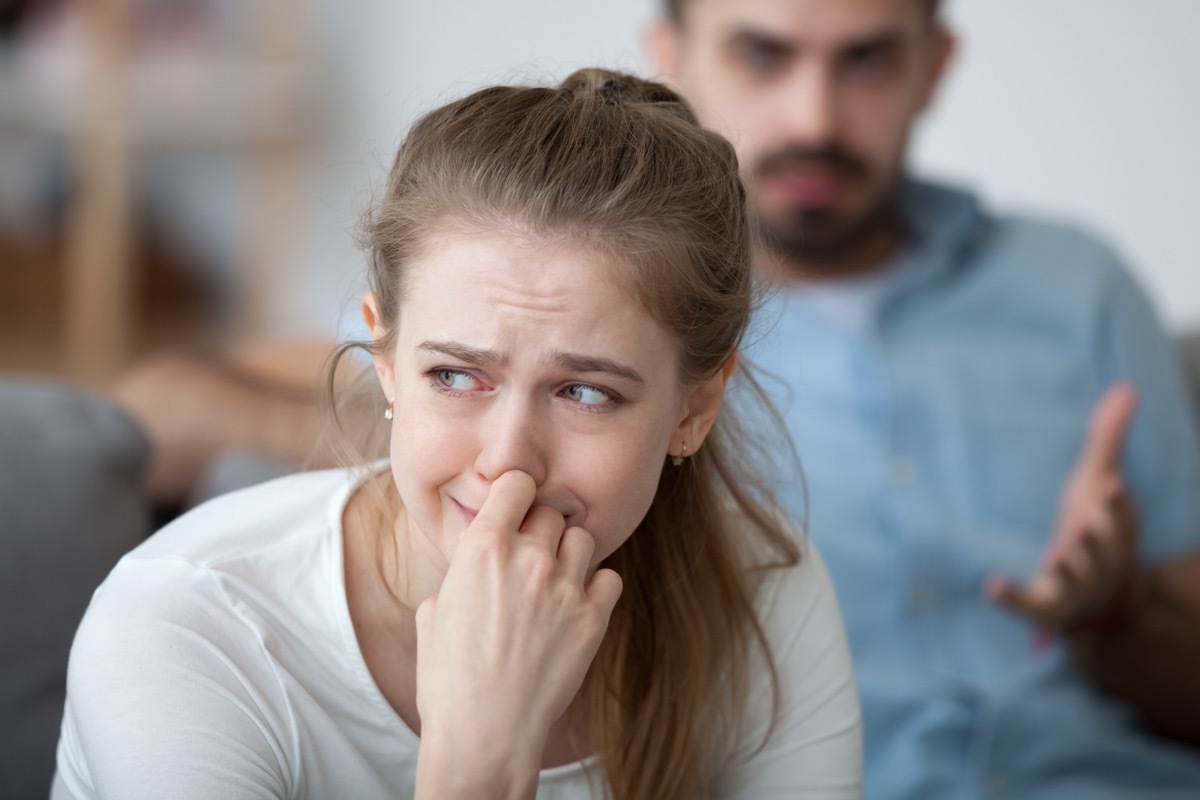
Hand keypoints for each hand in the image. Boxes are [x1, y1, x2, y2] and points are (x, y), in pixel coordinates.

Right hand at [413, 470, 622, 795]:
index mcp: (483, 548)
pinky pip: (610, 579)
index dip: (516, 490)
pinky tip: (578, 605)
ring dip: (569, 553)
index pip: (516, 482)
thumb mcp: (432, 614)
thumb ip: (459, 576)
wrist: (485, 733)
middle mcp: (528, 559)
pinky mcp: (593, 620)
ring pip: (583, 540)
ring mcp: (565, 588)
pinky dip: (597, 587)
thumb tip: (471, 570)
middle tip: (530, 554)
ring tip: (554, 579)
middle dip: (541, 528)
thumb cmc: (448, 679)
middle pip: (551, 512)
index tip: (515, 504)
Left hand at [986, 383, 1139, 631]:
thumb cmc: (1094, 528)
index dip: (1118, 505)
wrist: (1095, 600)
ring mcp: (1075, 588)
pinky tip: (990, 586)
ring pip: (1073, 582)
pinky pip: (1030, 607)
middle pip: (1102, 553)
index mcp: (1115, 533)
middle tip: (1084, 526)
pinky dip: (1011, 598)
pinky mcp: (1047, 608)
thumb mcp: (1097, 483)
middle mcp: (1101, 562)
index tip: (1111, 483)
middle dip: (1095, 541)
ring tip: (1055, 557)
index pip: (1124, 520)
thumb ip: (1108, 438)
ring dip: (1065, 569)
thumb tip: (1126, 386)